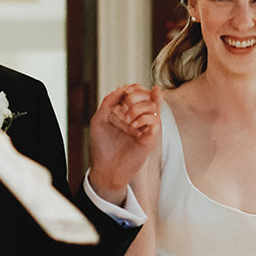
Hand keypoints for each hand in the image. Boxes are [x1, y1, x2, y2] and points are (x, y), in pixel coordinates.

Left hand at [87, 84, 160, 202]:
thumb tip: (121, 88)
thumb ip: (109, 102)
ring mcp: (146, 127)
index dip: (134, 88)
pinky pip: (155, 120)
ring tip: (127, 120)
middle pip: (148, 95)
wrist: (106, 168)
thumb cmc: (102, 147)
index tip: (125, 93)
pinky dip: (143, 119)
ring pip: (153, 105)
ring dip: (138, 108)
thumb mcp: (99, 120)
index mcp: (128, 112)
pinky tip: (133, 127)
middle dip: (136, 96)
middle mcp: (139, 118)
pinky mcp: (151, 138)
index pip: (140, 92)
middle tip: (124, 108)